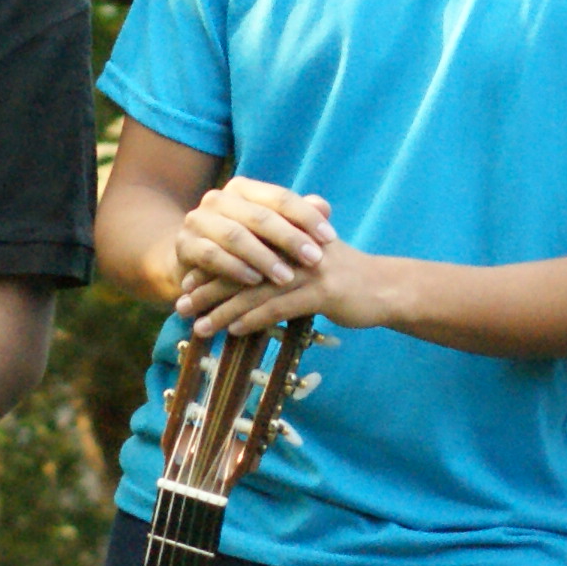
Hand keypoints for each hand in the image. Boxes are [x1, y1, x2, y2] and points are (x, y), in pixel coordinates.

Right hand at [168, 179, 331, 305]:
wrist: (194, 264)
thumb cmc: (244, 247)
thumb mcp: (270, 234)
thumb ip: (296, 219)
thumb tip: (325, 206)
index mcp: (243, 189)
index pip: (280, 197)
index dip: (307, 217)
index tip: (331, 238)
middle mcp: (218, 198)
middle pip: (260, 216)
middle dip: (290, 239)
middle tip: (315, 259)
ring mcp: (198, 220)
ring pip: (236, 236)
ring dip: (264, 258)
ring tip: (287, 278)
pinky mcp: (184, 245)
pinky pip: (212, 256)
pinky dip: (235, 268)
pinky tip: (255, 281)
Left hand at [184, 220, 398, 337]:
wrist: (385, 288)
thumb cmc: (343, 277)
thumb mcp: (309, 258)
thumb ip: (279, 257)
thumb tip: (243, 271)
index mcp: (287, 234)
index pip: (240, 247)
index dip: (212, 265)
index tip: (187, 282)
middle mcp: (295, 246)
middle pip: (241, 267)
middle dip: (208, 288)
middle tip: (181, 304)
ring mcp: (309, 268)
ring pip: (255, 290)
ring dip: (223, 310)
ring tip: (198, 326)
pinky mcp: (323, 291)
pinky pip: (278, 306)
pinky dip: (252, 319)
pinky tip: (232, 331)